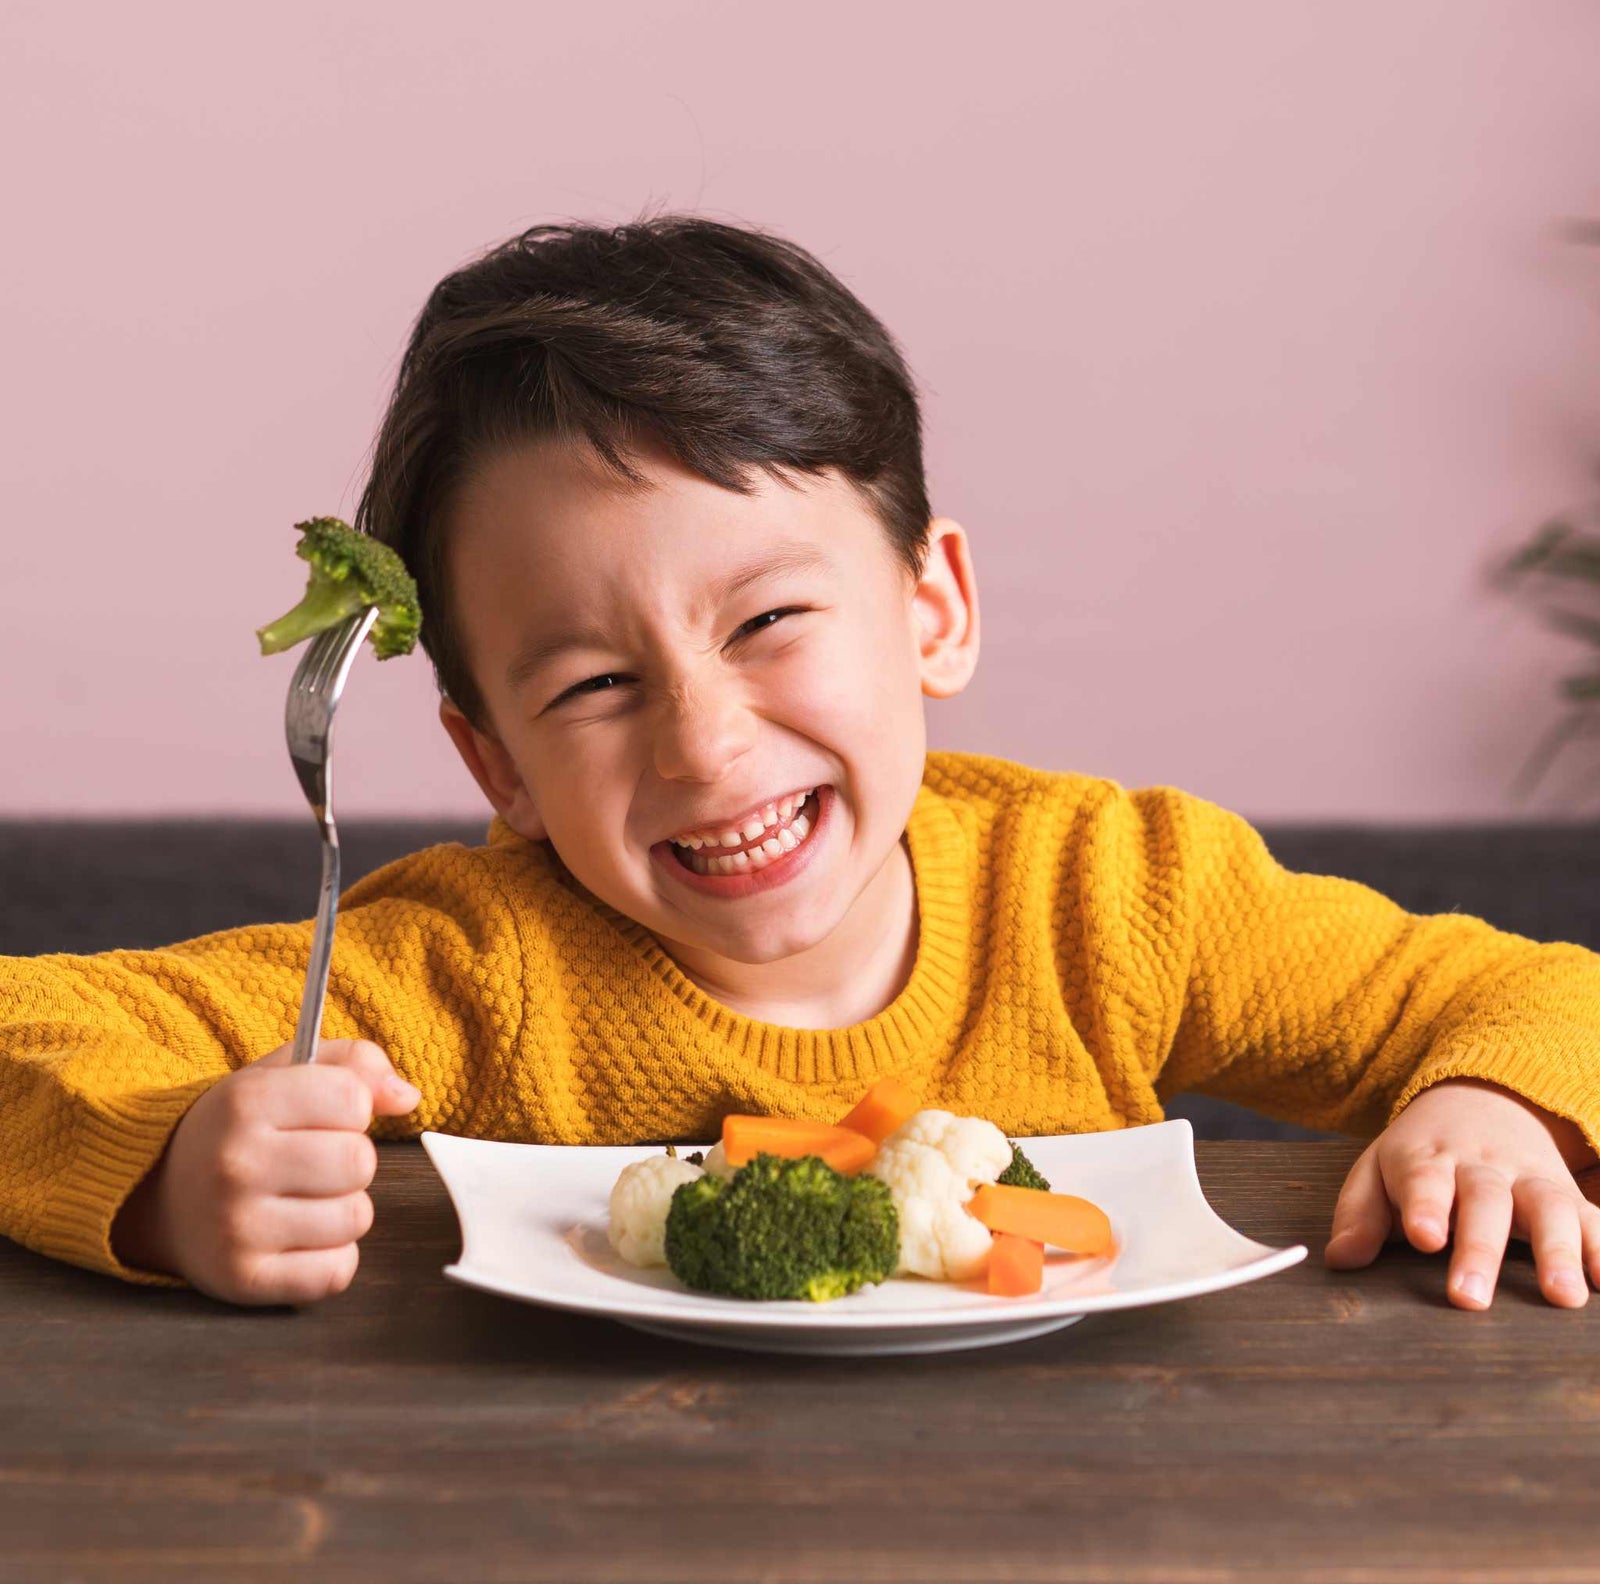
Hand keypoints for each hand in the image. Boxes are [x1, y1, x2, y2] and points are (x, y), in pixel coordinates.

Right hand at [111, 1038, 420, 1305]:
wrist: (160, 1196)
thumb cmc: (242, 1128)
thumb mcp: (285, 1073)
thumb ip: (355, 1064)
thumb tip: (408, 1098)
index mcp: (246, 1102)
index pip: (353, 1099)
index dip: (352, 1107)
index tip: (324, 1115)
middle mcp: (236, 1164)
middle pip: (359, 1162)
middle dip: (351, 1161)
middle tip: (314, 1162)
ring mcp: (236, 1227)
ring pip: (355, 1218)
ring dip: (344, 1210)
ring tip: (304, 1199)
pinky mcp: (244, 1280)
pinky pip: (336, 1272)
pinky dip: (331, 1257)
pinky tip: (299, 1238)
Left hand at [1325, 1077, 1599, 1308]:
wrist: (1480, 1099)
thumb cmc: (1419, 1154)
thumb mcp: (1377, 1170)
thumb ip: (1358, 1215)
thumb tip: (1340, 1259)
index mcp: (1427, 1158)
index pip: (1423, 1178)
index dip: (1424, 1205)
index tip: (1424, 1237)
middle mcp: (1482, 1166)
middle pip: (1484, 1202)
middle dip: (1479, 1249)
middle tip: (1469, 1298)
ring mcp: (1530, 1178)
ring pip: (1548, 1207)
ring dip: (1557, 1251)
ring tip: (1562, 1298)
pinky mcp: (1568, 1193)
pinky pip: (1594, 1218)